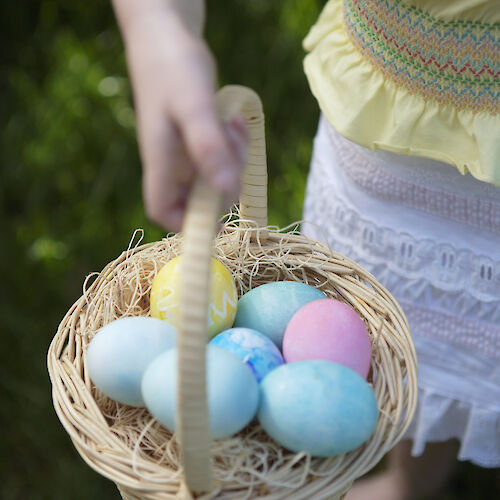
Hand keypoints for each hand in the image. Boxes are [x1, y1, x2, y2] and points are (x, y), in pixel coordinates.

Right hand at [112, 0, 246, 230]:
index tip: (218, 218)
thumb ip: (208, 147)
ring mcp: (183, 147)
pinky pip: (219, 151)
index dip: (186, 223)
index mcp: (161, 159)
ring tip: (234, 127)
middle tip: (234, 147)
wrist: (166, 31)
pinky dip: (232, 142)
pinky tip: (235, 121)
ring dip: (232, 158)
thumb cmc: (173, 65)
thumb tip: (227, 191)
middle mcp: (171, 159)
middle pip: (198, 196)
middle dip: (225, 180)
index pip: (163, 209)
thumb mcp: (194, 106)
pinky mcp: (196, 134)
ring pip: (213, 173)